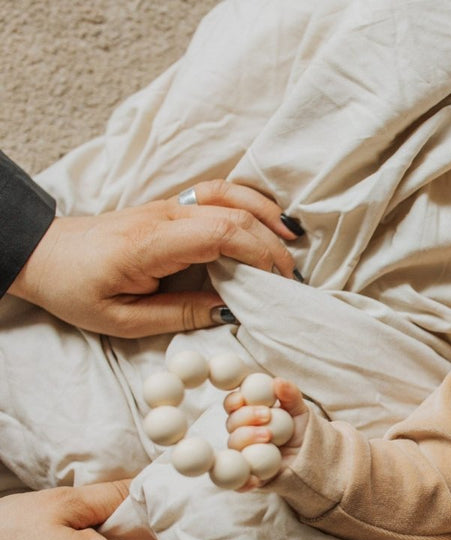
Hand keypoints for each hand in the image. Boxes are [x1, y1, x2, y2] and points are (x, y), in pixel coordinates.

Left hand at [9, 181, 301, 337]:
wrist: (44, 254)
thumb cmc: (78, 289)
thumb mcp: (125, 319)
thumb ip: (180, 313)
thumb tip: (229, 309)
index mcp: (152, 243)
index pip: (221, 233)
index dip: (258, 254)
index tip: (276, 284)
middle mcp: (165, 215)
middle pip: (234, 214)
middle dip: (271, 245)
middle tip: (290, 279)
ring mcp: (168, 205)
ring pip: (229, 195)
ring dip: (265, 215)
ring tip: (290, 241)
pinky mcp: (171, 206)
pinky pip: (218, 193)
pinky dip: (248, 202)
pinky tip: (267, 219)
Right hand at [224, 378, 307, 488]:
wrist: (316, 459)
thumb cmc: (303, 430)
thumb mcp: (300, 411)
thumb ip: (290, 395)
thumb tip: (278, 382)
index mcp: (249, 414)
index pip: (234, 405)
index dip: (234, 400)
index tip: (243, 398)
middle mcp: (242, 434)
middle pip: (232, 424)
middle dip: (246, 417)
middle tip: (267, 415)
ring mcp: (245, 455)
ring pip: (234, 446)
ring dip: (247, 438)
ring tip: (268, 436)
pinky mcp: (250, 478)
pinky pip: (239, 481)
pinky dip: (243, 480)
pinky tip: (254, 477)